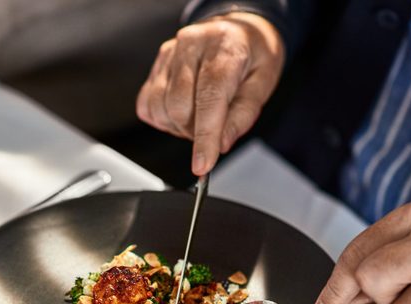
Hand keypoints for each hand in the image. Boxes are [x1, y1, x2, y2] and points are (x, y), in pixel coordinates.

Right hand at [136, 12, 284, 174]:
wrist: (238, 29)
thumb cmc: (252, 55)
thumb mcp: (263, 83)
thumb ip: (243, 115)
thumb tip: (221, 144)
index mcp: (224, 47)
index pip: (209, 97)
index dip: (204, 137)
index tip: (202, 165)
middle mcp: (191, 45)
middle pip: (179, 106)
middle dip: (195, 131)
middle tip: (214, 128)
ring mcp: (169, 53)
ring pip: (160, 108)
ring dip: (179, 126)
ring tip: (199, 116)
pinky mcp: (156, 64)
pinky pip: (147, 104)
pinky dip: (163, 118)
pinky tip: (182, 111)